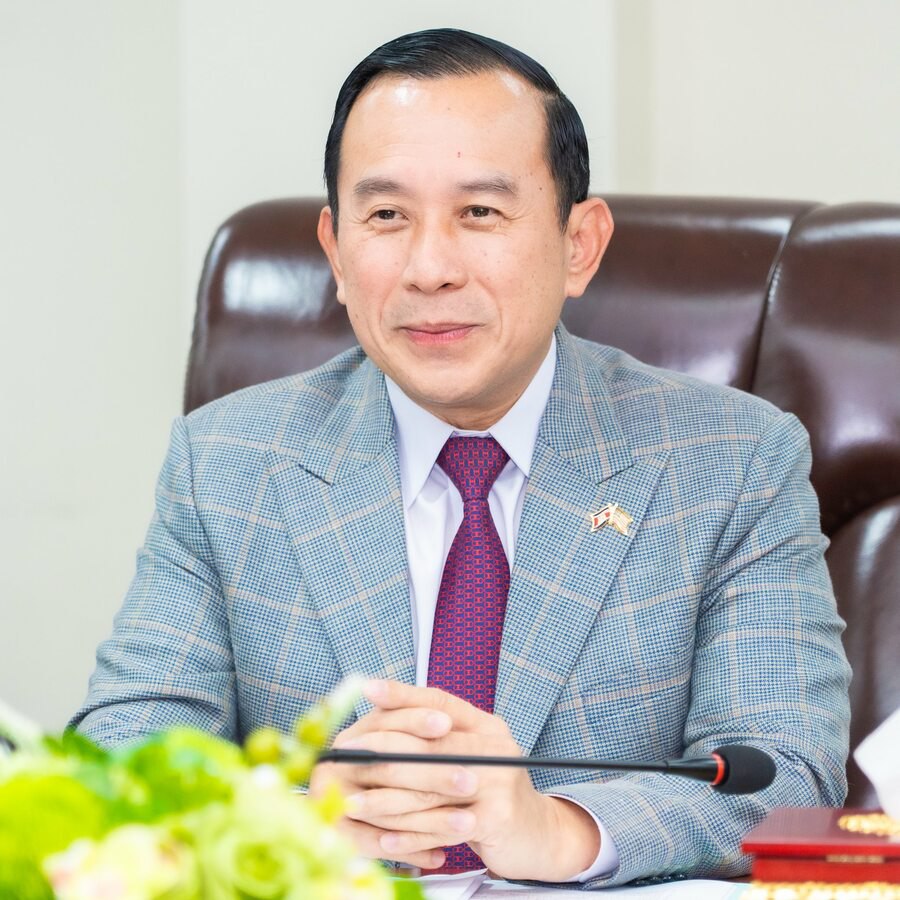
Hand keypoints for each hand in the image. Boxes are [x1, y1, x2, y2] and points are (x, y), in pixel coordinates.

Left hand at [308, 679, 599, 880]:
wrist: (540, 835)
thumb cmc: (494, 794)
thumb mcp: (472, 757)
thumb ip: (438, 742)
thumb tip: (382, 725)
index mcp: (486, 727)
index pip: (440, 701)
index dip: (403, 694)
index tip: (369, 688)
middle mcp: (495, 747)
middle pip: (431, 744)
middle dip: (382, 752)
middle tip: (345, 758)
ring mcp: (499, 782)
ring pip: (430, 788)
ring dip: (386, 800)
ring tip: (354, 805)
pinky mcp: (498, 818)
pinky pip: (442, 826)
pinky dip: (410, 835)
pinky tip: (385, 838)